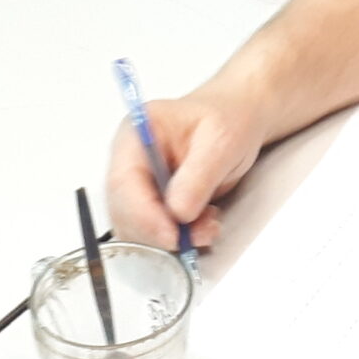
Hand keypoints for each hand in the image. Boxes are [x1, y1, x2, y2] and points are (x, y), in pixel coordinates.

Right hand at [105, 91, 262, 251]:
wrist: (235, 121)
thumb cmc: (227, 120)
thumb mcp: (221, 141)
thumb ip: (199, 176)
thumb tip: (178, 212)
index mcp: (137, 134)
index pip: (123, 181)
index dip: (143, 214)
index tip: (171, 236)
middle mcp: (129, 160)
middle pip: (123, 209)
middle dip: (158, 231)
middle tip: (197, 237)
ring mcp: (137, 183)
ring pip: (136, 227)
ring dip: (171, 237)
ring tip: (208, 226)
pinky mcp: (150, 202)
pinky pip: (153, 232)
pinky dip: (178, 238)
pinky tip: (203, 225)